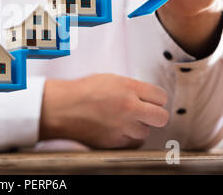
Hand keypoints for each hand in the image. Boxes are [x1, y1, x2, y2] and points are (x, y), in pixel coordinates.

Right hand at [39, 74, 168, 148]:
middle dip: (154, 116)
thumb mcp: (109, 79)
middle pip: (161, 117)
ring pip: (146, 132)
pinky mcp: (115, 142)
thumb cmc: (80, 92)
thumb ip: (130, 88)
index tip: (150, 101)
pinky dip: (127, 139)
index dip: (155, 99)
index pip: (161, 96)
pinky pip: (131, 143)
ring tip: (124, 122)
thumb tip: (144, 96)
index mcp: (129, 88)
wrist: (61, 108)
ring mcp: (123, 127)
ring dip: (138, 128)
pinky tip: (117, 131)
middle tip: (145, 114)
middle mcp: (130, 107)